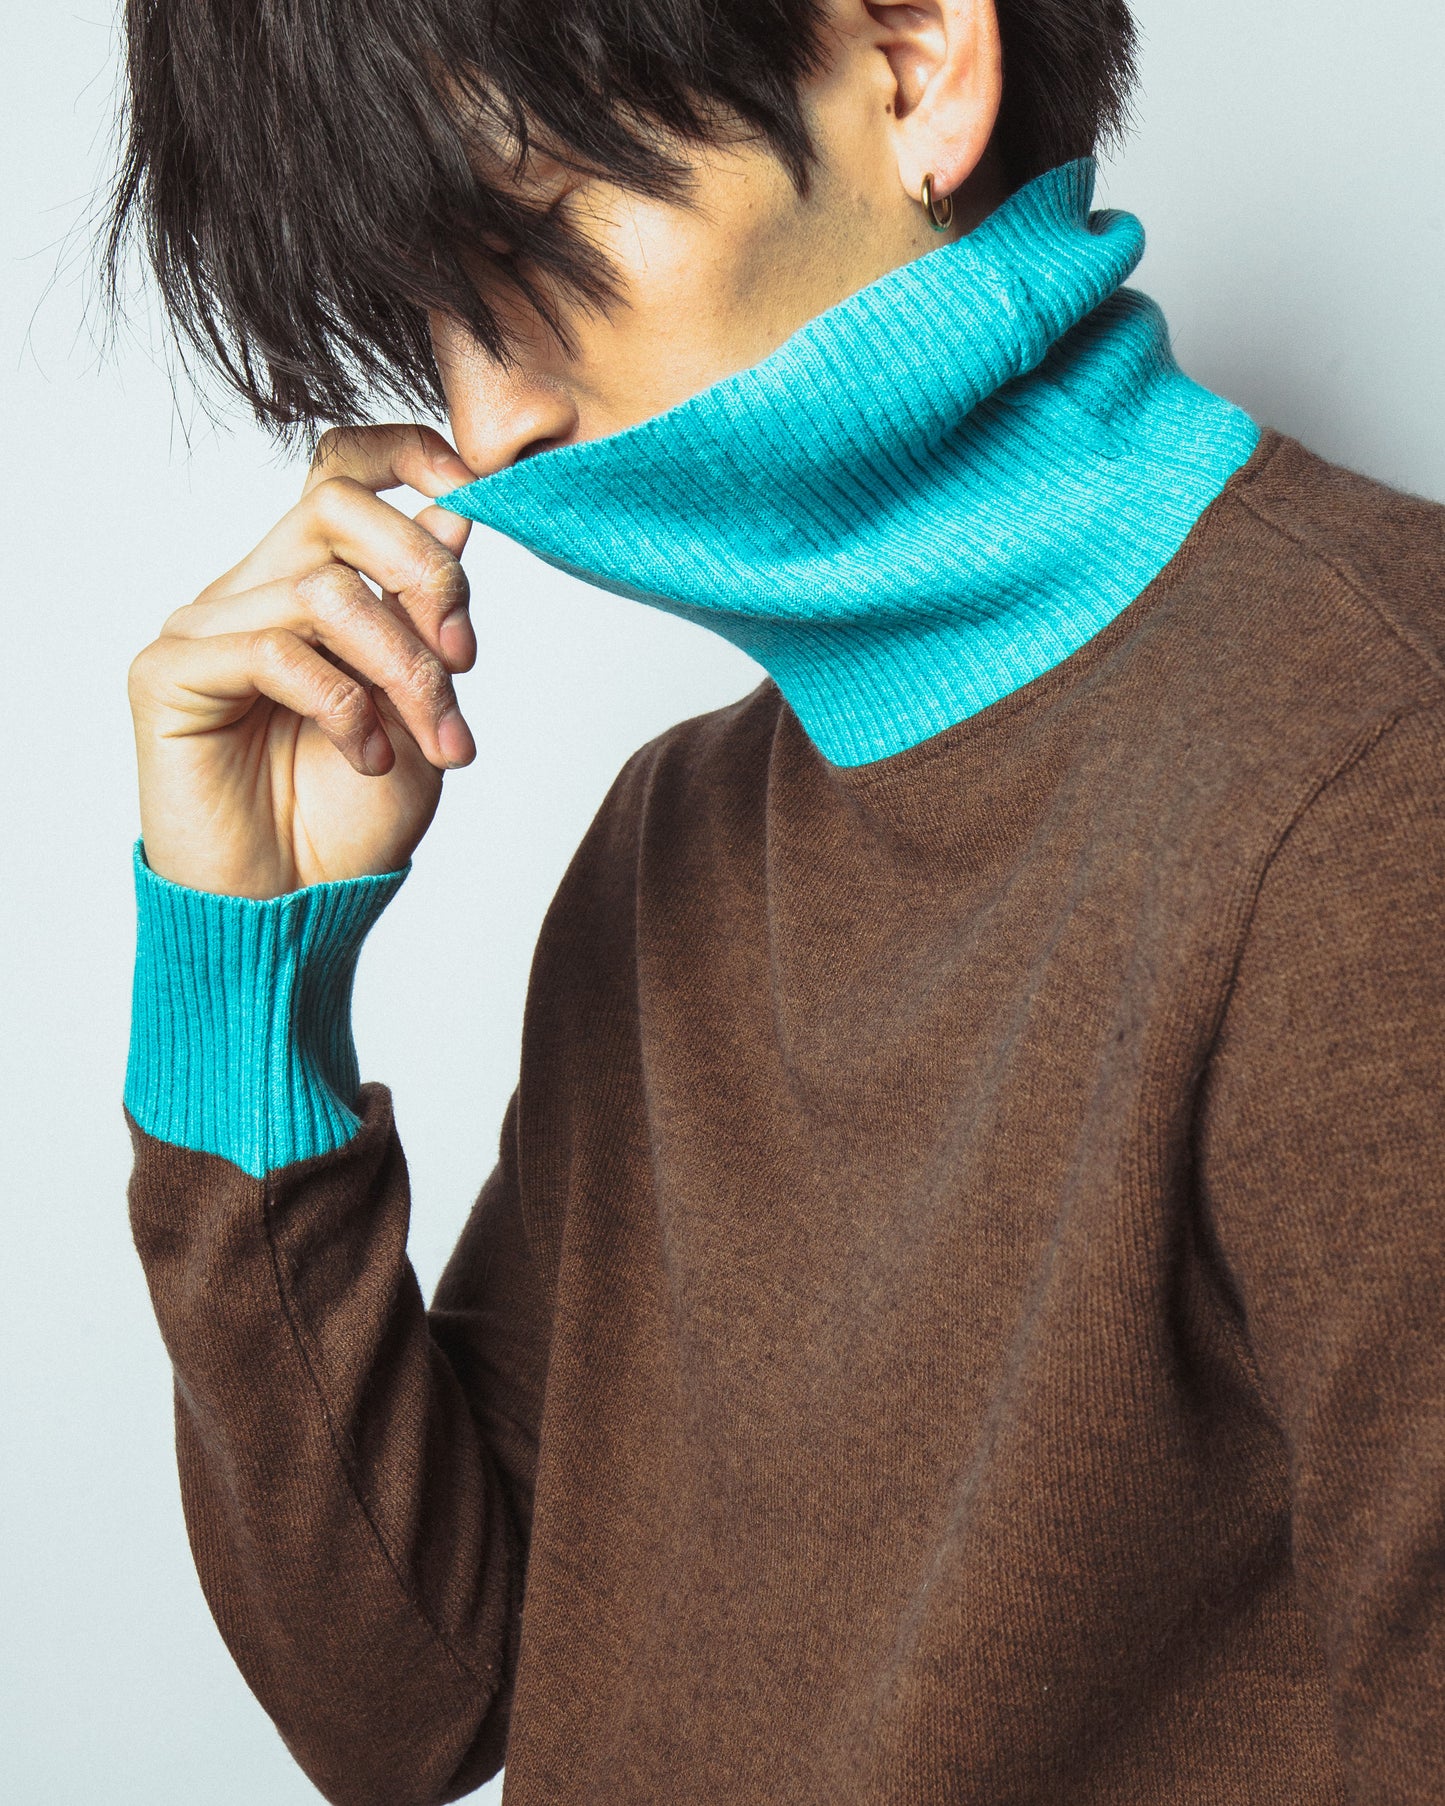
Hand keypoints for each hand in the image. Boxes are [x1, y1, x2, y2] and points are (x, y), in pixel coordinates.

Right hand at [128, 425, 478, 897]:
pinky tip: (367, 756)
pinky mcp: (170, 673)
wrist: (297, 908)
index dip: (404, 454)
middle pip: (336, 506)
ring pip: (323, 590)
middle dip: (425, 575)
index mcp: (312, 584)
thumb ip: (429, 619)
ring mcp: (205, 627)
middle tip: (465, 660)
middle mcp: (253, 591)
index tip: (473, 486)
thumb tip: (454, 515)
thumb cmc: (353, 817)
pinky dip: (343, 704)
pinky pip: (273, 649)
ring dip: (404, 669)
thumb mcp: (422, 710)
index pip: (340, 470)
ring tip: (433, 742)